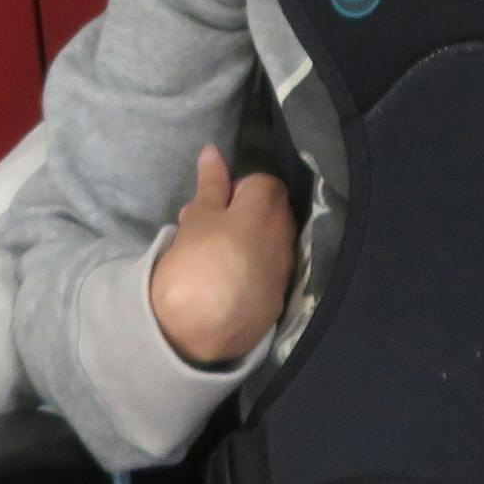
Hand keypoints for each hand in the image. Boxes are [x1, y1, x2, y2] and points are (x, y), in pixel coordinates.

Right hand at [147, 146, 294, 365]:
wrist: (199, 330)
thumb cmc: (196, 260)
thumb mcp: (199, 216)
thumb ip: (211, 183)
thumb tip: (213, 152)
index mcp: (269, 208)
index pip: (260, 182)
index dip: (233, 190)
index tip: (210, 206)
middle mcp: (286, 237)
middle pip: (267, 213)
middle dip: (237, 216)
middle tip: (200, 228)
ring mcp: (284, 272)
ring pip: (266, 245)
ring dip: (242, 244)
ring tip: (206, 257)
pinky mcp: (278, 302)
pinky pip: (265, 275)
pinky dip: (248, 273)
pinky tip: (221, 284)